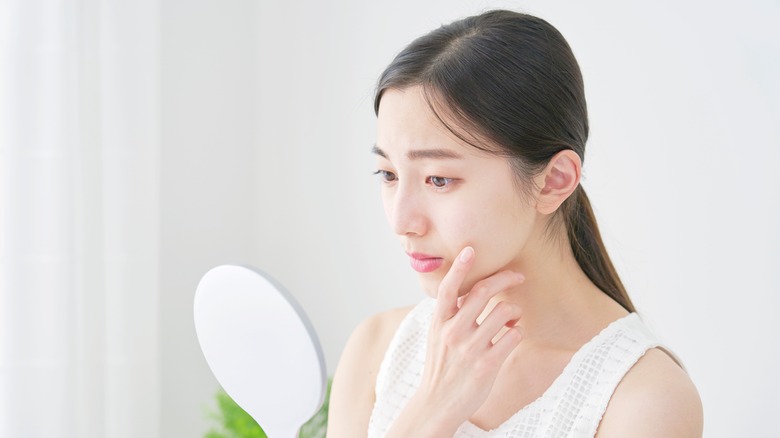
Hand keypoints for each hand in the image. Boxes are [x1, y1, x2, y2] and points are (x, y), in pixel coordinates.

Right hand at [390, 247, 523, 435]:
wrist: (436, 404)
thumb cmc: (440, 367)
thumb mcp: (437, 336)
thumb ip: (452, 315)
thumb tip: (479, 295)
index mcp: (439, 322)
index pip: (448, 288)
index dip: (459, 267)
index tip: (470, 250)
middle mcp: (453, 331)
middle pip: (482, 292)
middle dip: (505, 278)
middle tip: (518, 275)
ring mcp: (470, 348)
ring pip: (503, 311)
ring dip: (514, 310)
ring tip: (513, 317)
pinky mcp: (487, 364)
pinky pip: (513, 335)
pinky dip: (518, 330)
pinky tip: (513, 333)